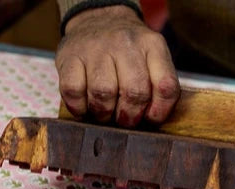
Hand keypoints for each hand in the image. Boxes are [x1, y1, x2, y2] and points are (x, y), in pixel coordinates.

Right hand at [55, 5, 179, 125]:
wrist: (97, 19)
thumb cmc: (128, 54)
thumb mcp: (152, 60)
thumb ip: (158, 88)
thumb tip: (152, 124)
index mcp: (152, 46)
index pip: (165, 87)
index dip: (159, 112)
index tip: (150, 118)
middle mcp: (126, 42)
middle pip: (134, 93)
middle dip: (130, 116)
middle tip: (124, 120)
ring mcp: (96, 47)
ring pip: (103, 93)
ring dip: (104, 113)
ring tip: (104, 112)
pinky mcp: (69, 56)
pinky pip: (74, 91)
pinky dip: (79, 107)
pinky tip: (85, 106)